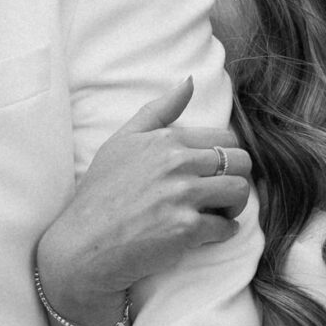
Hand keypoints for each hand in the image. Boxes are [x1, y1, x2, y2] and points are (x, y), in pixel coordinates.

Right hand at [35, 78, 251, 325]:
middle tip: (219, 194)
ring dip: (234, 205)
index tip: (214, 172)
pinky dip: (223, 231)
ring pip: (240, 192)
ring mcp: (183, 197)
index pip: (226, 138)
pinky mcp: (187, 230)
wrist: (84, 243)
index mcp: (166, 140)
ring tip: (217, 212)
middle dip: (236, 178)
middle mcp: (178, 163)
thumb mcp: (122, 141)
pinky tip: (207, 233)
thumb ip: (158, 110)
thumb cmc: (100, 193)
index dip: (226, 156)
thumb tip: (191, 82)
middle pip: (241, 162)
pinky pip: (227, 227)